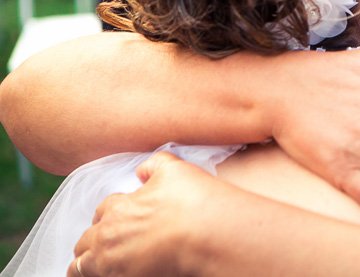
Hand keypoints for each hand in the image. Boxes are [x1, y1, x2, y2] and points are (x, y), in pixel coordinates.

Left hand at [69, 153, 211, 276]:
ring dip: (85, 264)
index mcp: (119, 207)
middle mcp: (109, 235)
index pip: (102, 210)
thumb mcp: (174, 169)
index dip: (109, 214)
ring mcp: (112, 262)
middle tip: (102, 244)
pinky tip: (104, 273)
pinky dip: (95, 275)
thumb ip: (154, 165)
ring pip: (80, 266)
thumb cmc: (192, 201)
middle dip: (91, 241)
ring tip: (89, 267)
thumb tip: (142, 171)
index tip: (116, 219)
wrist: (206, 235)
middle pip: (86, 240)